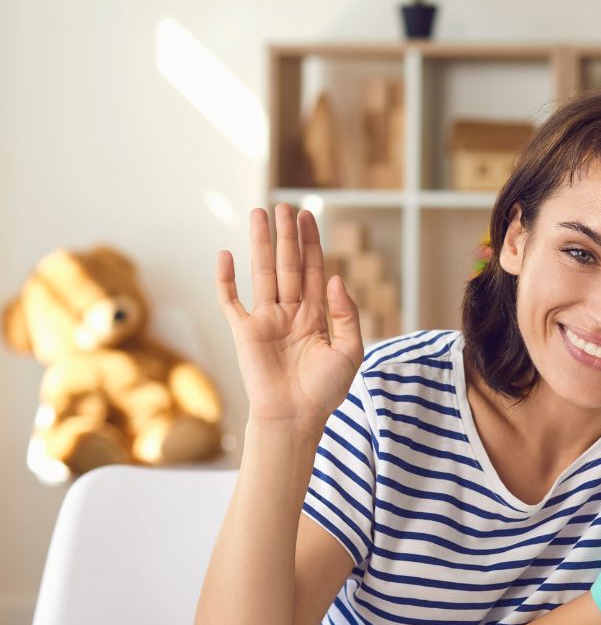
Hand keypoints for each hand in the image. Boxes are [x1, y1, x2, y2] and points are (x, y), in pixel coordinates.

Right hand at [217, 205, 363, 431]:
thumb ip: (346, 314)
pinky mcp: (244, 332)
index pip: (314, 271)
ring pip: (262, 274)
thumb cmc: (325, 391)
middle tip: (284, 207)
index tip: (308, 217)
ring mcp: (266, 320)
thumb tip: (338, 278)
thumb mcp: (350, 351)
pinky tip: (226, 255)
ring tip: (260, 214)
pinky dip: (226, 280)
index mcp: (317, 316)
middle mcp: (291, 313)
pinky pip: (231, 301)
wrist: (295, 418)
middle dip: (287, 236)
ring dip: (260, 244)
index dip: (311, 244)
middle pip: (288, 265)